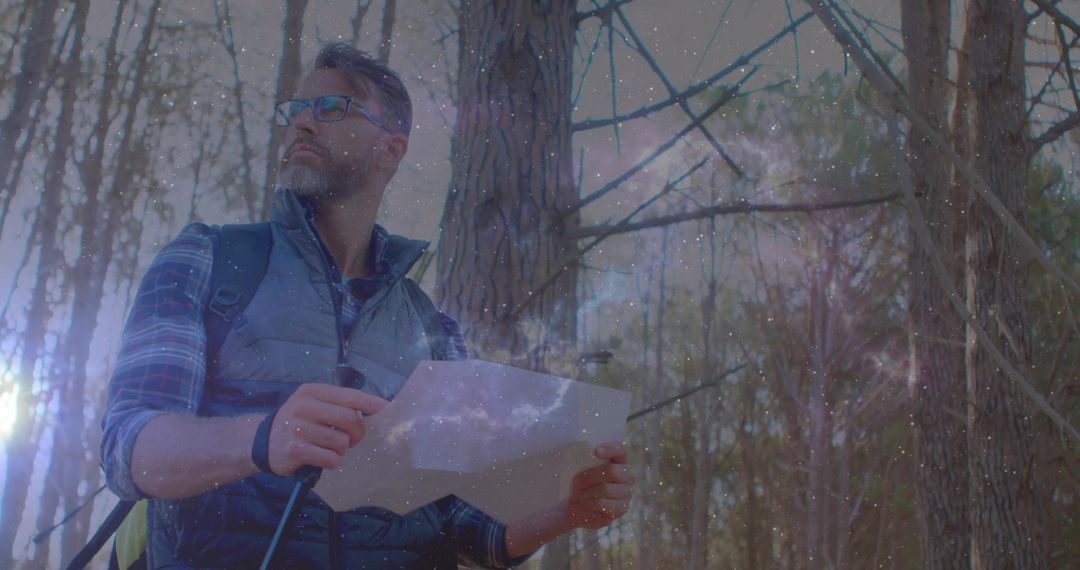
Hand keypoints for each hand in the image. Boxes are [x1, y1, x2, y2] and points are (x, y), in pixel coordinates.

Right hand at [267, 383, 387, 475]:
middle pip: (349, 419)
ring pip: (340, 442)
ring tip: (329, 448)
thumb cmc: (298, 423)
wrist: (263, 442)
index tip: (387, 409)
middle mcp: (303, 406)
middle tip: (351, 440)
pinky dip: (331, 461)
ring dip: (341, 450)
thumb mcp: (313, 405)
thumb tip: (375, 409)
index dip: (370, 403)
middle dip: (357, 433)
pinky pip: (330, 458)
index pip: (348, 396)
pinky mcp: (294, 450)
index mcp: (311, 392)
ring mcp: (297, 428)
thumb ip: (338, 405)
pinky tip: (320, 458)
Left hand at [567, 442, 634, 528]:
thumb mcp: (581, 470)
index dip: (611, 449)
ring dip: (587, 492)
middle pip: (613, 472)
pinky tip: (583, 503)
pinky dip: (589, 503)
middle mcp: (627, 476)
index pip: (621, 450)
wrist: (579, 507)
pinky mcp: (621, 508)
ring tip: (577, 495)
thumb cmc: (580, 484)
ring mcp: (627, 493)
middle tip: (575, 482)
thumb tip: (577, 455)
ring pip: (606, 489)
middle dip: (590, 476)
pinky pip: (603, 503)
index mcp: (619, 461)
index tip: (596, 451)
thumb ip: (584, 460)